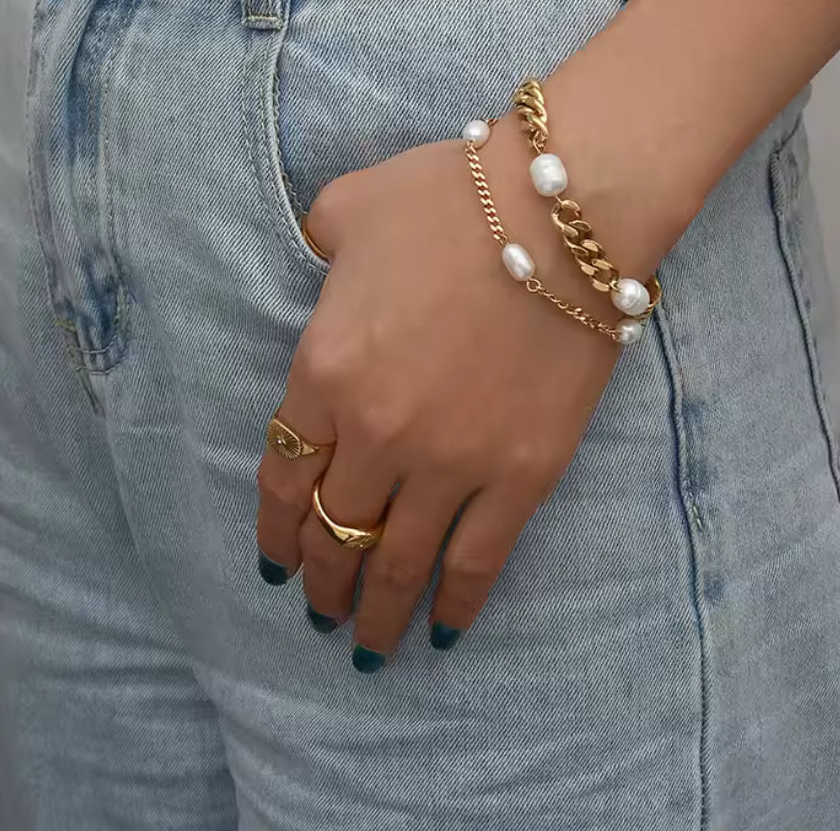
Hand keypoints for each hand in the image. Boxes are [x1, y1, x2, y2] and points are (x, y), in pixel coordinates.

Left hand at [255, 131, 621, 669]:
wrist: (565, 211)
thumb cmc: (454, 196)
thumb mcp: (351, 205)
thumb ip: (318, 241)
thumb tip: (323, 255)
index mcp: (324, 369)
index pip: (283, 473)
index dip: (275, 528)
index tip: (274, 561)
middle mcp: (376, 431)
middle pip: (334, 529)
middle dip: (320, 580)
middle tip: (318, 612)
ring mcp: (450, 461)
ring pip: (398, 562)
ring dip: (375, 610)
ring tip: (366, 644)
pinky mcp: (521, 475)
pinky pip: (478, 560)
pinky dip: (456, 604)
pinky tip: (442, 633)